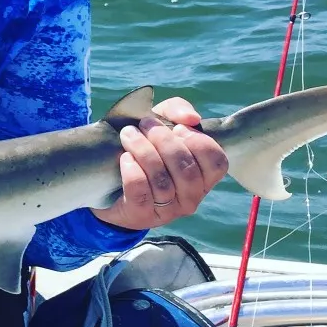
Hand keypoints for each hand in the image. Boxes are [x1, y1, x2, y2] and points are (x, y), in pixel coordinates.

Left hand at [92, 97, 228, 230]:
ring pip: (163, 182)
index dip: (199, 141)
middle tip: (144, 125)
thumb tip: (191, 118)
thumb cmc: (145, 149)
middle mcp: (191, 197)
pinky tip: (125, 158)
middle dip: (164, 141)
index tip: (177, 127)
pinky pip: (140, 193)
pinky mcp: (141, 215)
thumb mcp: (162, 124)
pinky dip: (132, 172)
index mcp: (203, 177)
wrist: (109, 182)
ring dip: (144, 152)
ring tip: (128, 135)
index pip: (217, 162)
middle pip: (187, 170)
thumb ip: (177, 111)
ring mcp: (168, 210)